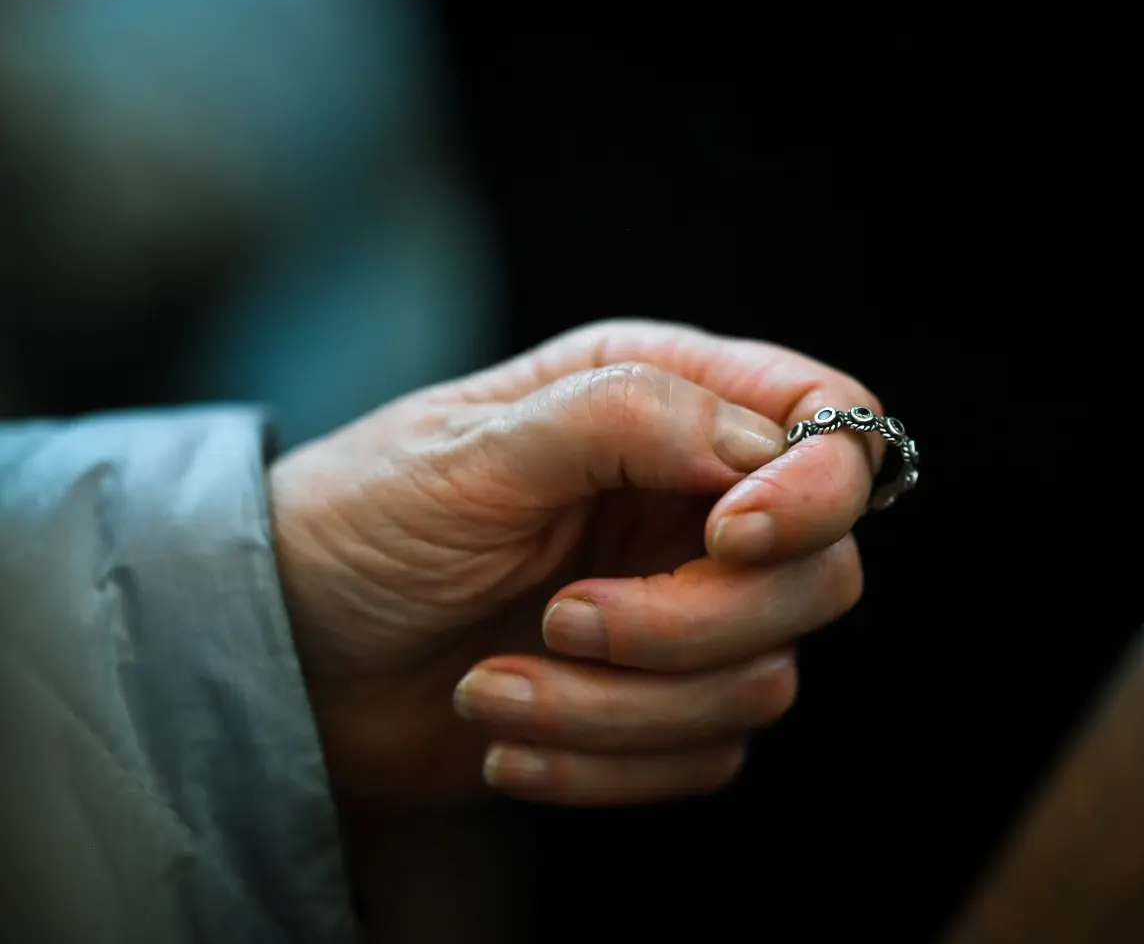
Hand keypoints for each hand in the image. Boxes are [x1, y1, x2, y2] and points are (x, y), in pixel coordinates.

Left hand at [269, 320, 883, 810]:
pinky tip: (504, 736)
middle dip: (692, 624)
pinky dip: (601, 762)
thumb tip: (757, 453)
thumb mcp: (471, 451)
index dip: (813, 491)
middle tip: (560, 619)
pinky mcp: (661, 708)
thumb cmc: (364, 522)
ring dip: (619, 706)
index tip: (726, 539)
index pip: (832, 426)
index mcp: (666, 403)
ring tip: (493, 687)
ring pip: (764, 681)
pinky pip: (706, 757)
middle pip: (821, 574)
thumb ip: (620, 418)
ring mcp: (686, 610)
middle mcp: (695, 504)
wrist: (290, 657)